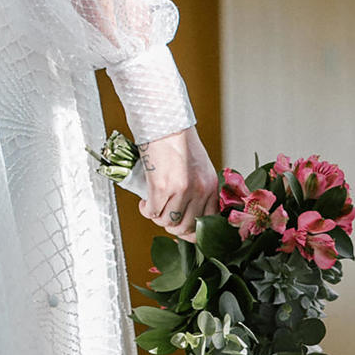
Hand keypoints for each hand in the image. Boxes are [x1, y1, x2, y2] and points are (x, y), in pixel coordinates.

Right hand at [136, 124, 218, 241]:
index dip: (192, 231)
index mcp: (210, 185)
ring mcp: (180, 191)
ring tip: (152, 206)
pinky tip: (144, 202)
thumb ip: (198, 188)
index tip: (182, 230)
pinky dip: (146, 210)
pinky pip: (152, 212)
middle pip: (186, 226)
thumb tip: (189, 209)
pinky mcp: (161, 188)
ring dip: (157, 218)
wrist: (165, 122)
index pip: (207, 222)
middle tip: (163, 217)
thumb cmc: (179, 139)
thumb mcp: (198, 166)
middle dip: (172, 226)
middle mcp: (199, 191)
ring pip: (167, 221)